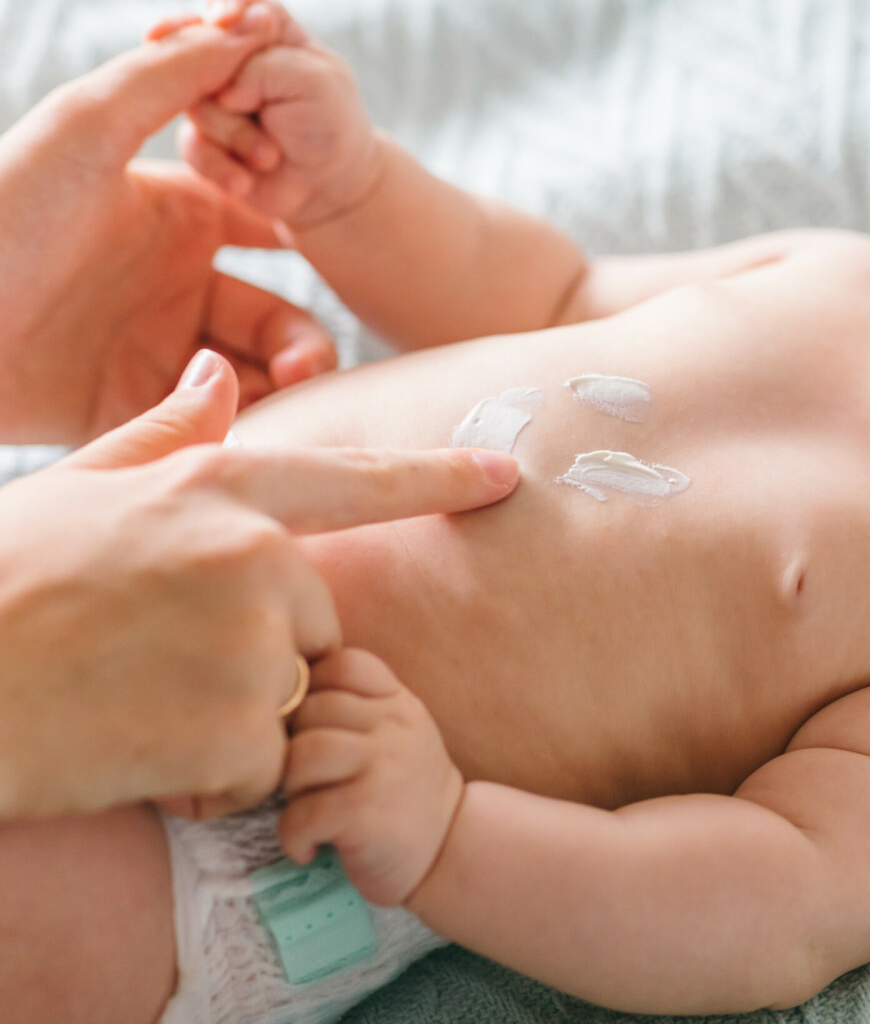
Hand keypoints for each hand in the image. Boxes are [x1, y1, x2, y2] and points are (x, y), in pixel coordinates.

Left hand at [0, 2, 338, 443]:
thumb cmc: (2, 211)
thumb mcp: (84, 124)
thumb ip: (168, 75)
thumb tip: (243, 29)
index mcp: (171, 221)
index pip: (265, 230)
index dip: (302, 246)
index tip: (318, 266)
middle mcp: (170, 288)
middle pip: (276, 318)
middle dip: (306, 341)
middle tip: (309, 365)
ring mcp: (154, 353)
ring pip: (257, 376)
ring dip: (287, 385)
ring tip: (288, 394)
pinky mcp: (133, 412)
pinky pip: (213, 424)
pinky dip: (247, 422)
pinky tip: (244, 418)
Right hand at [0, 350, 518, 820]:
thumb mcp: (75, 492)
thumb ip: (165, 440)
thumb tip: (221, 375)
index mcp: (215, 489)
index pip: (354, 480)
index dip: (438, 477)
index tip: (507, 475)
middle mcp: (250, 554)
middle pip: (316, 622)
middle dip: (256, 659)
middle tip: (149, 668)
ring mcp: (247, 640)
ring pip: (288, 701)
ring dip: (226, 723)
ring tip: (130, 705)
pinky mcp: (233, 728)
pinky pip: (259, 768)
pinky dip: (207, 781)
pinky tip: (130, 753)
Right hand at [168, 0, 381, 231]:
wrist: (330, 186)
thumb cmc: (330, 125)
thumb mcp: (314, 83)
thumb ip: (265, 66)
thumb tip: (221, 89)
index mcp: (264, 32)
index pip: (234, 0)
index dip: (224, 7)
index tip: (224, 20)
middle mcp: (229, 60)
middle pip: (196, 50)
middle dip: (222, 84)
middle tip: (244, 104)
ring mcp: (210, 97)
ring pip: (193, 102)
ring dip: (235, 134)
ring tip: (271, 154)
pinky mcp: (200, 137)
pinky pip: (191, 145)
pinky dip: (223, 166)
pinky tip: (248, 177)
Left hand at [278, 649, 465, 907]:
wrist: (448, 851)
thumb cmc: (405, 793)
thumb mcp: (398, 735)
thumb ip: (360, 706)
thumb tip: (287, 689)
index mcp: (398, 704)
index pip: (343, 665)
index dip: (313, 690)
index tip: (312, 729)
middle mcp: (394, 728)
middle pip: (311, 711)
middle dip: (293, 747)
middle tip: (305, 781)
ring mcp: (382, 768)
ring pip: (301, 756)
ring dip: (290, 788)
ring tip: (306, 807)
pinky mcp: (364, 814)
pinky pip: (300, 813)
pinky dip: (293, 836)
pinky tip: (308, 846)